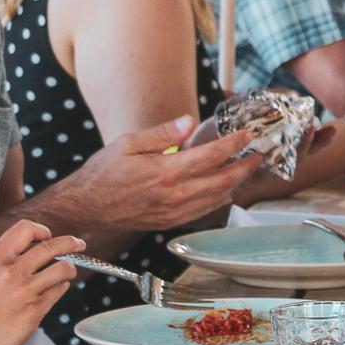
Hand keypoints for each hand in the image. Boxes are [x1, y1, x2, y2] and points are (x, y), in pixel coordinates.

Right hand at [0, 222, 82, 344]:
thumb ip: (3, 261)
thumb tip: (29, 251)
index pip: (25, 229)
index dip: (41, 230)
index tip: (47, 236)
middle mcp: (11, 271)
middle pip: (53, 246)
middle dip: (71, 243)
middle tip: (78, 245)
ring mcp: (25, 290)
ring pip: (63, 268)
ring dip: (69, 269)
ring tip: (65, 274)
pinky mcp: (35, 310)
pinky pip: (59, 291)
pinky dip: (60, 288)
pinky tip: (54, 291)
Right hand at [64, 115, 259, 231]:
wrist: (85, 207)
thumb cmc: (103, 174)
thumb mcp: (128, 143)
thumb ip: (163, 133)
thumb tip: (189, 121)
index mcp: (166, 172)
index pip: (211, 156)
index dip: (234, 144)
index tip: (248, 135)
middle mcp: (174, 195)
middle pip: (223, 180)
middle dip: (245, 167)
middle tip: (259, 155)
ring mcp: (173, 212)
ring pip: (216, 199)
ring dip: (236, 184)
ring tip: (247, 170)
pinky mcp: (169, 222)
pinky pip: (203, 212)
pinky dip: (218, 201)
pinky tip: (224, 191)